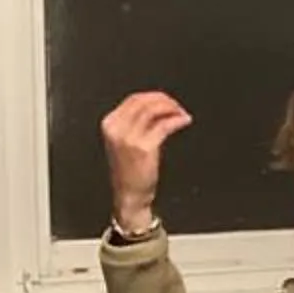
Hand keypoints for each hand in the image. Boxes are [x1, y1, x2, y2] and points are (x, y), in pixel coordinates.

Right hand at [100, 91, 192, 235]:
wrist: (129, 196)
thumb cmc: (129, 171)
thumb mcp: (125, 141)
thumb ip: (135, 122)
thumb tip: (158, 106)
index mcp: (110, 124)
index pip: (133, 99)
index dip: (153, 96)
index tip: (167, 100)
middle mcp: (117, 128)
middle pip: (143, 101)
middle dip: (164, 100)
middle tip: (177, 106)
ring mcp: (129, 138)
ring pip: (153, 110)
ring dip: (171, 108)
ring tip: (181, 113)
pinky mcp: (144, 148)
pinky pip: (164, 126)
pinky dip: (176, 121)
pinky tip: (183, 121)